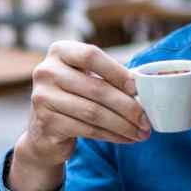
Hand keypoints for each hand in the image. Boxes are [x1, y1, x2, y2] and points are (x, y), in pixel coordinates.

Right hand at [8, 41, 150, 190]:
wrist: (44, 131)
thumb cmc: (74, 97)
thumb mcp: (86, 78)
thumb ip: (108, 77)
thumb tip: (145, 89)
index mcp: (60, 51)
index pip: (91, 56)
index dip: (117, 72)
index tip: (138, 89)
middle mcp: (46, 71)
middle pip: (96, 88)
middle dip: (127, 107)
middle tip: (147, 120)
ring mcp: (42, 97)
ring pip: (94, 112)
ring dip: (123, 125)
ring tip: (141, 133)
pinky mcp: (46, 122)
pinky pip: (87, 130)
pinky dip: (111, 135)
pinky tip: (126, 138)